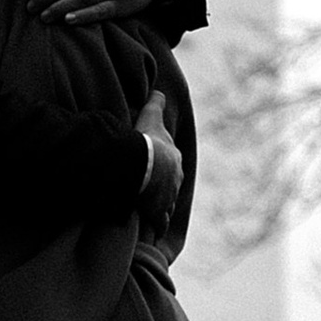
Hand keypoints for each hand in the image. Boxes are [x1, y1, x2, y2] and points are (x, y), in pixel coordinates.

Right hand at [135, 89, 184, 231]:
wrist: (145, 166)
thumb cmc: (147, 141)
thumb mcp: (151, 117)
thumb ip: (155, 103)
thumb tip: (159, 90)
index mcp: (175, 160)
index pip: (171, 163)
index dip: (163, 165)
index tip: (157, 169)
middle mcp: (176, 180)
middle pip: (170, 185)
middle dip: (164, 188)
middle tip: (153, 190)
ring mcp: (168, 198)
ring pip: (167, 206)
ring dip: (160, 208)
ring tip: (152, 211)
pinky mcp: (159, 213)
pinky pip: (159, 223)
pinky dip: (156, 226)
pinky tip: (153, 230)